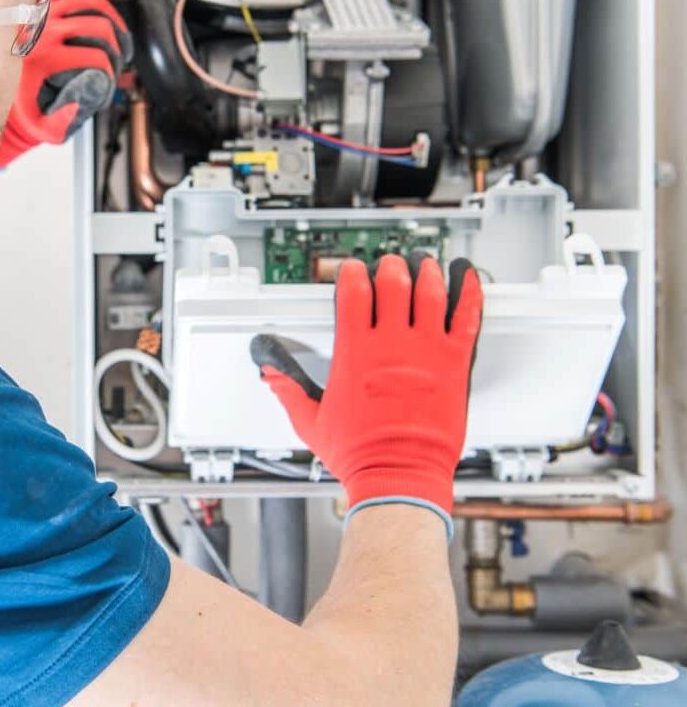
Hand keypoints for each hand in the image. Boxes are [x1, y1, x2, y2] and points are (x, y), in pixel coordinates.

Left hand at [0, 0, 131, 168]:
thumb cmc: (22, 103)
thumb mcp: (40, 123)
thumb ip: (62, 123)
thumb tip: (83, 102)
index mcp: (45, 58)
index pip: (95, 57)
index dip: (111, 71)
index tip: (110, 79)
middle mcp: (44, 30)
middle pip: (98, 26)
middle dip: (115, 46)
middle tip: (117, 60)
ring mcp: (45, 11)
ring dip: (112, 17)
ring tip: (117, 36)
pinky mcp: (44, 1)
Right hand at [249, 254, 482, 533]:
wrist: (399, 476)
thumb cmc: (360, 454)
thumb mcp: (311, 421)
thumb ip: (289, 391)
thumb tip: (271, 374)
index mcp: (355, 353)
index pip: (353, 293)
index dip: (352, 273)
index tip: (352, 270)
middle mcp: (391, 346)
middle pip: (393, 283)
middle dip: (390, 267)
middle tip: (390, 265)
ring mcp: (426, 352)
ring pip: (430, 293)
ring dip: (426, 272)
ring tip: (424, 264)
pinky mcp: (454, 365)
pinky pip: (466, 319)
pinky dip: (469, 294)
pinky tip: (467, 280)